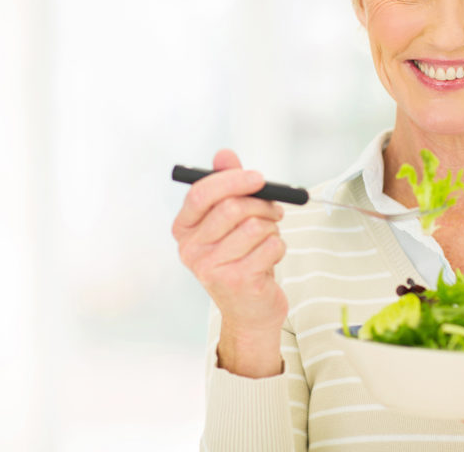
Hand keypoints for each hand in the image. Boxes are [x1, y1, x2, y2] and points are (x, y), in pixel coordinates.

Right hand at [172, 149, 287, 376]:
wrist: (250, 310)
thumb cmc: (241, 257)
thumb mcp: (232, 220)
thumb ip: (226, 185)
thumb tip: (224, 154)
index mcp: (184, 230)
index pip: (201, 194)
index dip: (232, 180)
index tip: (258, 177)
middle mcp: (191, 250)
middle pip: (232, 208)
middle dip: (262, 204)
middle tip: (275, 209)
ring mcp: (211, 269)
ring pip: (255, 226)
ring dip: (272, 227)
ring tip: (269, 237)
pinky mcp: (237, 282)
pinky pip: (271, 246)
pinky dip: (279, 247)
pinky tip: (270, 258)